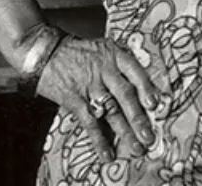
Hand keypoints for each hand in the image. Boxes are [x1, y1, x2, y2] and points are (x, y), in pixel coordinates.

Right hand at [35, 35, 159, 161]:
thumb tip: (145, 88)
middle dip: (138, 118)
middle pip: (125, 94)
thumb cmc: (80, 53)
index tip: (155, 105)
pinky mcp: (74, 99)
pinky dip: (99, 140)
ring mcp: (89, 85)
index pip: (134, 70)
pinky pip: (89, 122)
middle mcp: (104, 69)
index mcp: (114, 54)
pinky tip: (107, 153)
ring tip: (136, 148)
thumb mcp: (104, 49)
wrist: (46, 52)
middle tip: (149, 137)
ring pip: (110, 110)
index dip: (146, 88)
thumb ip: (121, 65)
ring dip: (125, 132)